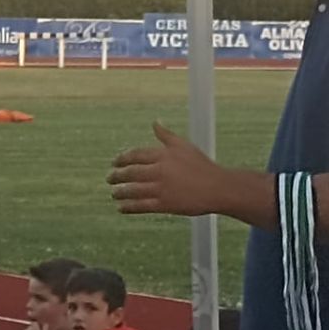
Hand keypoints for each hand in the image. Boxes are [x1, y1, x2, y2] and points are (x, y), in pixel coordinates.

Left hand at [109, 122, 227, 216]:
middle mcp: (160, 170)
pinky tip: (121, 207)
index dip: (122, 159)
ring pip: (133, 190)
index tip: (114, 163)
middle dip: (117, 175)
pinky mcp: (165, 204)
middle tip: (109, 178)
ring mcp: (161, 188)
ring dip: (120, 192)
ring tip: (113, 193)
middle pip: (131, 172)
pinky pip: (141, 206)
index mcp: (163, 155)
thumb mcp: (184, 146)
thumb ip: (166, 135)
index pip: (135, 155)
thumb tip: (155, 122)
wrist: (218, 188)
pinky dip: (129, 207)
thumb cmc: (202, 166)